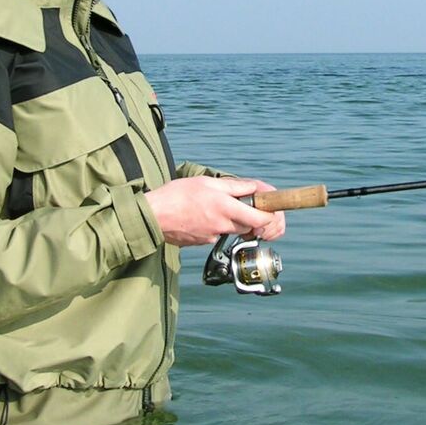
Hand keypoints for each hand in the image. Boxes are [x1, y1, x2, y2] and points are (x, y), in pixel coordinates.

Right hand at [144, 176, 286, 247]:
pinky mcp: (204, 242)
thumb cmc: (177, 195)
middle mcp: (223, 225)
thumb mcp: (208, 182)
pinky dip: (220, 226)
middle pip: (251, 227)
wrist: (153, 215)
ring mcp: (214, 236)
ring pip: (236, 231)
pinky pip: (220, 234)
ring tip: (224, 207)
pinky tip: (207, 215)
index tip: (272, 209)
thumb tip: (254, 187)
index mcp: (226, 207)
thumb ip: (235, 186)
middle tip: (252, 207)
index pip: (261, 219)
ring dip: (237, 221)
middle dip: (256, 218)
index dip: (272, 217)